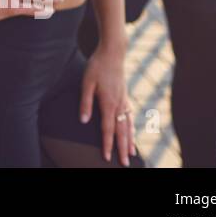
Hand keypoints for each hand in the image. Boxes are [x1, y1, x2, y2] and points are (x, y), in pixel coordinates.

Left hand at [80, 48, 135, 164]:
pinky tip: (132, 132)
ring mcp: (124, 100)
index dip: (107, 144)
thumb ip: (85, 102)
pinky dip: (132, 127)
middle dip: (122, 149)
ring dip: (130, 141)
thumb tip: (83, 121)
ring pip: (128, 125)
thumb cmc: (97, 66)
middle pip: (121, 131)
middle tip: (124, 164)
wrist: (113, 52)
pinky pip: (130, 116)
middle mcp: (119, 104)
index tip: (107, 157)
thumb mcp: (86, 82)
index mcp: (108, 103)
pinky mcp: (125, 96)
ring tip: (132, 154)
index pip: (107, 129)